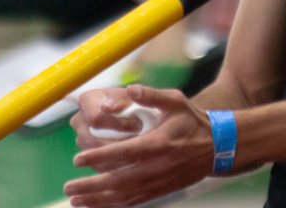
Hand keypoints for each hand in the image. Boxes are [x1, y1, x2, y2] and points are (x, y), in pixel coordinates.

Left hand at [65, 84, 212, 206]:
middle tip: (68, 186)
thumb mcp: (176, 101)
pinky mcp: (159, 191)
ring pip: (123, 196)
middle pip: (118, 181)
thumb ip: (151, 96)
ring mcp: (158, 182)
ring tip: (75, 200)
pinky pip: (132, 201)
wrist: (217, 147)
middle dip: (91, 186)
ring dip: (97, 200)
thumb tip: (130, 89)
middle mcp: (157, 167)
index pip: (123, 153)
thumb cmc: (192, 121)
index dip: (98, 157)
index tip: (77, 159)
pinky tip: (96, 205)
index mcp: (159, 144)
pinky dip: (112, 205)